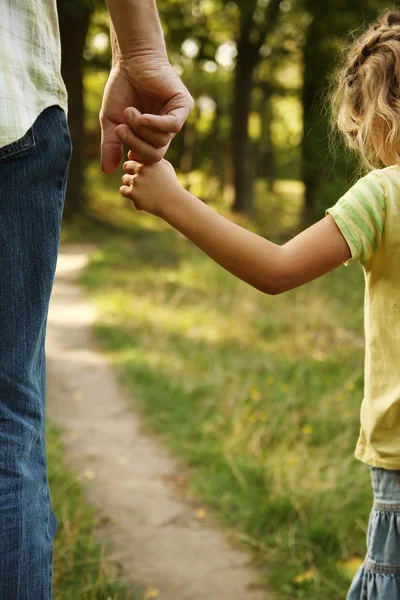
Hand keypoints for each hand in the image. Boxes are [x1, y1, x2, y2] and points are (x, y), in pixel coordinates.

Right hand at [100, 55, 193, 173]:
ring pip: (162, 140)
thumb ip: (111, 146)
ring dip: (141, 129)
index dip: (134, 154)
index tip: (120, 139)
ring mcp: (176, 119)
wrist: (130, 62)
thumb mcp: (111, 121)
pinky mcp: (183, 106)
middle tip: (120, 129)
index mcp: (152, 137)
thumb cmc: (121, 89)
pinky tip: (142, 116)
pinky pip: (173, 126)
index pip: (148, 159)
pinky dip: (155, 124)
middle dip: (135, 144)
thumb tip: (106, 171)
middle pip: (156, 154)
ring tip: (129, 112)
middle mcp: (166, 131)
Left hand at [120, 158, 182, 216]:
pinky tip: (136, 197)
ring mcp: (136, 181)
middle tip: (139, 181)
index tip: (141, 173)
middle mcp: (142, 169)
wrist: (174, 203)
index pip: (132, 158)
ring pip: (124, 179)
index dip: (135, 165)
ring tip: (141, 191)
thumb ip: (152, 160)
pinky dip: (128, 194)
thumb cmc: (171, 185)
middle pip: (126, 166)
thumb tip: (139, 157)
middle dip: (131, 173)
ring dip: (130, 185)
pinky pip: (123, 190)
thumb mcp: (166, 167)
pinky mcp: (133, 193)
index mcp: (149, 161)